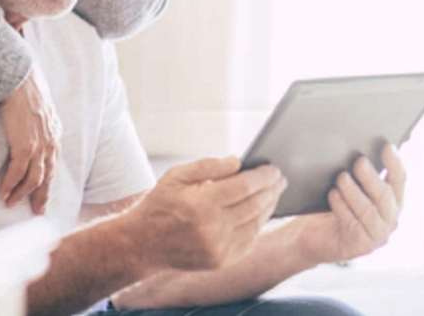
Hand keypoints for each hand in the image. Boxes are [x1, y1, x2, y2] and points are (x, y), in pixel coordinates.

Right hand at [0, 68, 61, 213]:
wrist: (21, 80)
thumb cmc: (27, 90)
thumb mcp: (41, 109)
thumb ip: (41, 123)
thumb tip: (33, 128)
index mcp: (55, 135)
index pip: (53, 165)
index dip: (48, 182)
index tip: (43, 195)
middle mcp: (50, 144)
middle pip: (47, 177)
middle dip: (41, 196)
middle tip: (35, 211)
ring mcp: (39, 147)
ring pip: (33, 179)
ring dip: (22, 194)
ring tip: (11, 203)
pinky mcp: (25, 146)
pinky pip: (18, 173)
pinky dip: (11, 185)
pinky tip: (4, 192)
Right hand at [127, 157, 287, 271]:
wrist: (143, 244)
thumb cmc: (160, 204)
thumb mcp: (176, 176)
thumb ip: (207, 166)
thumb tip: (237, 161)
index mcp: (202, 203)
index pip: (245, 186)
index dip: (263, 176)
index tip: (274, 169)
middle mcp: (213, 228)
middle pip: (255, 204)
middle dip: (272, 189)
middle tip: (280, 179)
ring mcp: (219, 248)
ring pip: (256, 223)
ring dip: (269, 206)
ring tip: (274, 193)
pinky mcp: (221, 261)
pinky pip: (249, 241)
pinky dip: (258, 225)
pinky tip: (261, 213)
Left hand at [293, 145, 405, 265]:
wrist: (314, 236)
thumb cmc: (334, 206)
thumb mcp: (350, 187)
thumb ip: (359, 173)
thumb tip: (357, 149)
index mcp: (392, 201)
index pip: (399, 179)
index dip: (395, 163)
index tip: (387, 146)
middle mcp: (389, 219)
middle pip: (385, 196)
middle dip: (371, 178)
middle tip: (359, 162)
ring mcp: (376, 235)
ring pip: (368, 211)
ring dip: (354, 192)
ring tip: (342, 178)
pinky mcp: (359, 246)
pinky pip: (352, 224)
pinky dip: (342, 207)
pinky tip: (332, 195)